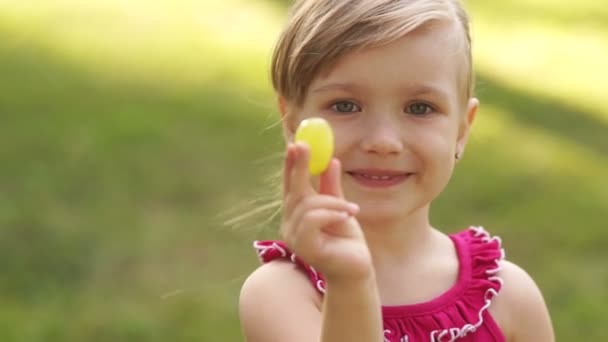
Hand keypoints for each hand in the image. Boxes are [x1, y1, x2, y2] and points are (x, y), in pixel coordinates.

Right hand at [281, 142, 373, 283]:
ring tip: (351, 209)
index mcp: (297, 214)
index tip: (297, 143)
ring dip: (332, 202)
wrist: (356, 268)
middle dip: (298, 166)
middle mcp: (290, 225)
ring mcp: (295, 238)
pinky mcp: (305, 248)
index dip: (292, 164)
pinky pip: (314, 219)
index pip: (290, 185)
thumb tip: (331, 160)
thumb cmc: (346, 241)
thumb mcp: (340, 207)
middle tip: (304, 145)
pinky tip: (348, 215)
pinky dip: (332, 213)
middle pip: (292, 190)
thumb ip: (332, 187)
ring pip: (307, 204)